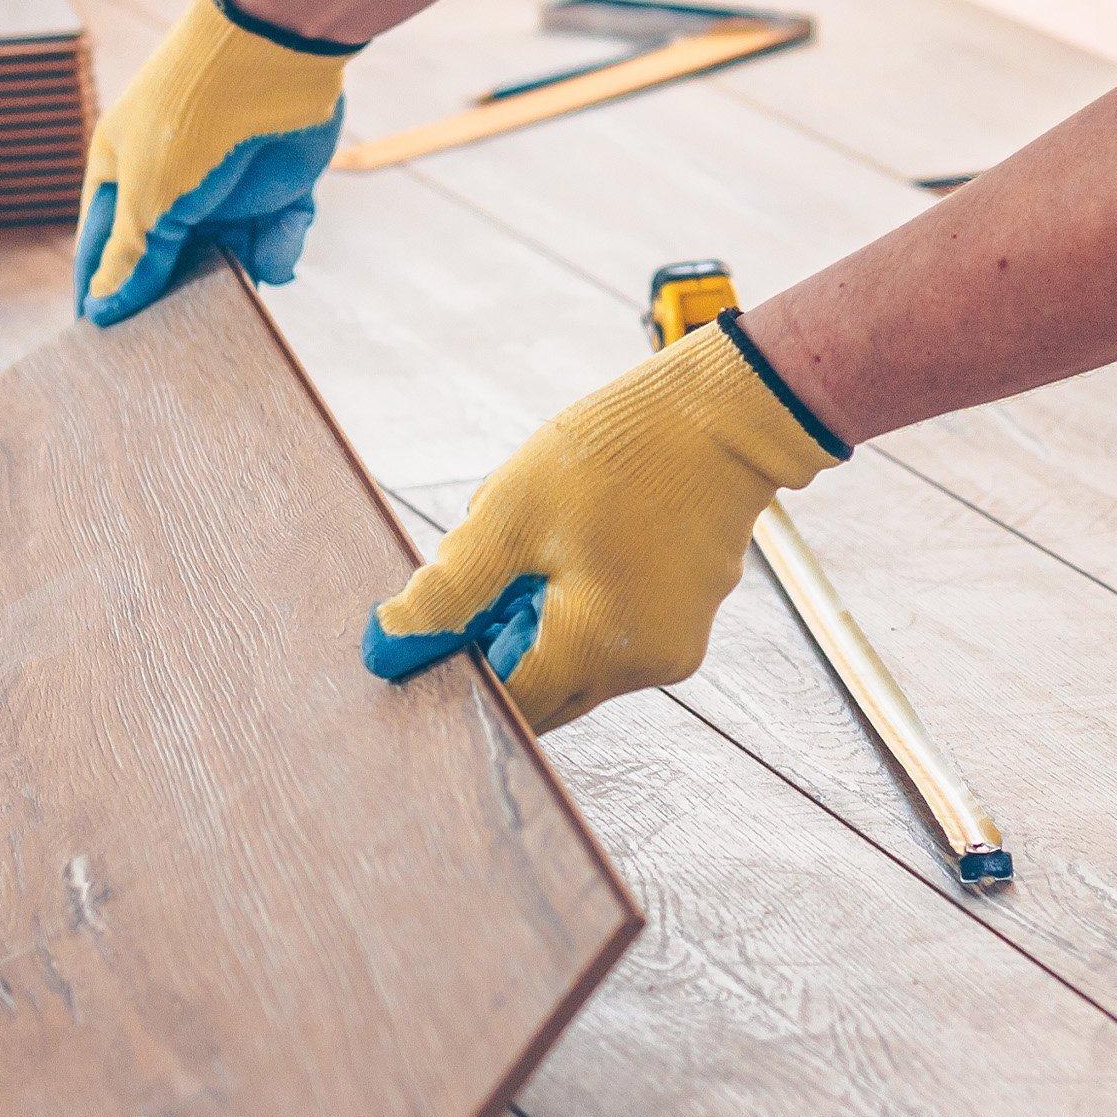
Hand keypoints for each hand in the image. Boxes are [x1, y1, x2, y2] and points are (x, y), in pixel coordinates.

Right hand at [74, 0, 357, 325]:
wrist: (275, 54)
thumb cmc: (190, 117)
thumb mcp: (149, 199)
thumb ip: (131, 259)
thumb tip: (99, 314)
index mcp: (121, 175)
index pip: (102, 249)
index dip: (102, 293)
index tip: (103, 344)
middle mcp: (172, 185)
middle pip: (168, 263)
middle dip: (177, 298)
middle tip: (182, 342)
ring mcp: (226, 188)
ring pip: (226, 259)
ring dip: (234, 278)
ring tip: (237, 296)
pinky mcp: (279, 190)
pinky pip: (274, 240)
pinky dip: (278, 252)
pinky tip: (276, 257)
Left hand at [363, 315, 847, 731]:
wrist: (727, 411)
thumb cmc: (620, 453)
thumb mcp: (512, 513)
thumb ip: (449, 590)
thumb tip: (389, 645)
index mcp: (595, 650)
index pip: (506, 705)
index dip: (463, 668)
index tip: (443, 620)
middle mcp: (642, 669)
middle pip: (543, 691)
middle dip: (503, 642)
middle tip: (497, 567)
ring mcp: (672, 650)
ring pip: (576, 661)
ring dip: (541, 619)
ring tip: (547, 541)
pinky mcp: (686, 623)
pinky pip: (612, 636)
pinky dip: (582, 604)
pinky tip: (584, 541)